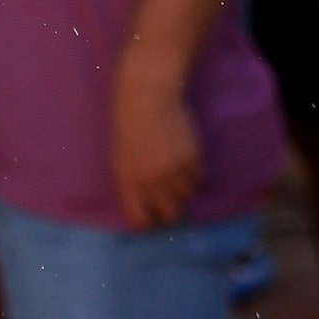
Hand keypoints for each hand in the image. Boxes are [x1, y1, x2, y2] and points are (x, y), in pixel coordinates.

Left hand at [109, 48, 203, 227]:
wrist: (148, 96)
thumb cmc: (128, 124)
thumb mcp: (120, 155)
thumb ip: (132, 182)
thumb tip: (146, 206)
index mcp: (127, 179)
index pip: (140, 219)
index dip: (147, 222)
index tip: (151, 221)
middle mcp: (151, 180)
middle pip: (169, 214)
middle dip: (170, 211)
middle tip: (169, 201)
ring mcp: (174, 171)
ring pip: (186, 196)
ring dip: (182, 188)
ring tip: (173, 169)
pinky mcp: (193, 160)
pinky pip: (198, 178)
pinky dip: (194, 172)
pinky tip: (183, 155)